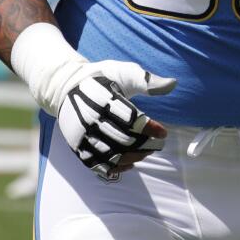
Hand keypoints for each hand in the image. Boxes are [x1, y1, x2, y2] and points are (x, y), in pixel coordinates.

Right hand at [56, 60, 175, 181]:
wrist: (66, 86)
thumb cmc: (102, 78)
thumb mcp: (124, 72)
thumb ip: (147, 81)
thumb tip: (173, 84)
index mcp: (103, 98)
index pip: (131, 120)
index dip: (150, 129)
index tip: (163, 132)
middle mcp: (91, 118)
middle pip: (123, 140)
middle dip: (145, 145)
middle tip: (158, 144)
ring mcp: (82, 134)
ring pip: (111, 154)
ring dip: (133, 157)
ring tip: (146, 152)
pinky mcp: (77, 145)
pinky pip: (96, 163)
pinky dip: (115, 167)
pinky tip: (130, 164)